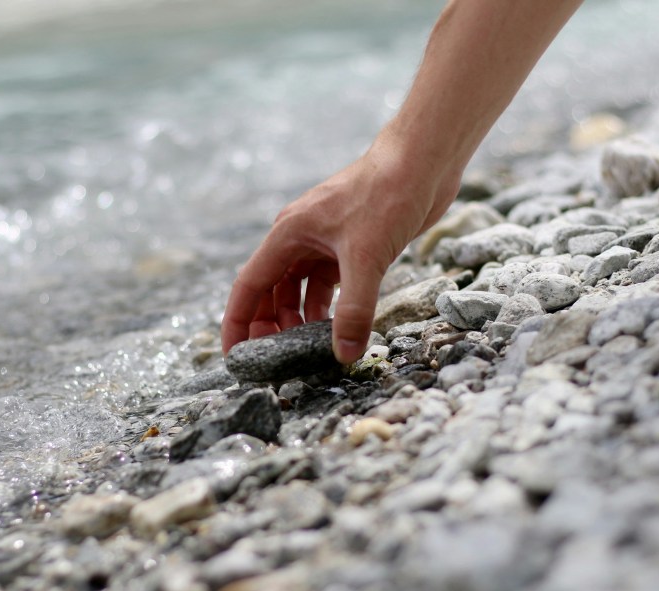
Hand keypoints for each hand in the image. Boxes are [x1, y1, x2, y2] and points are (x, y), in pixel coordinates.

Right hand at [221, 133, 459, 363]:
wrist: (423, 162)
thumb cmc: (387, 196)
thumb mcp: (367, 258)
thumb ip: (355, 310)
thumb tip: (344, 354)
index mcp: (288, 234)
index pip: (249, 286)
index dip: (238, 323)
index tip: (234, 356)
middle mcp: (300, 237)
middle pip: (271, 291)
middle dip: (270, 326)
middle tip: (277, 360)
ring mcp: (325, 241)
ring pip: (299, 289)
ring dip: (300, 318)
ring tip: (308, 349)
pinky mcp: (351, 244)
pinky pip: (328, 283)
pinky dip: (329, 307)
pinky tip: (338, 327)